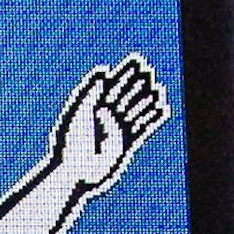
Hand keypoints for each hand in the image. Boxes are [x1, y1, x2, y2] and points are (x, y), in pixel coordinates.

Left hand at [52, 55, 168, 194]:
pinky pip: (143, 130)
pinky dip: (153, 120)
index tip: (137, 61)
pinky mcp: (125, 145)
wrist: (74, 172)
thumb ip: (91, 90)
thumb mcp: (79, 112)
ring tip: (159, 89)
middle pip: (125, 97)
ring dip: (147, 101)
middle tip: (149, 72)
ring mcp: (116, 132)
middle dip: (138, 84)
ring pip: (136, 112)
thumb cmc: (70, 143)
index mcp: (92, 107)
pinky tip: (163, 110)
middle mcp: (105, 119)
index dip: (125, 73)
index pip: (112, 85)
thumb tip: (104, 71)